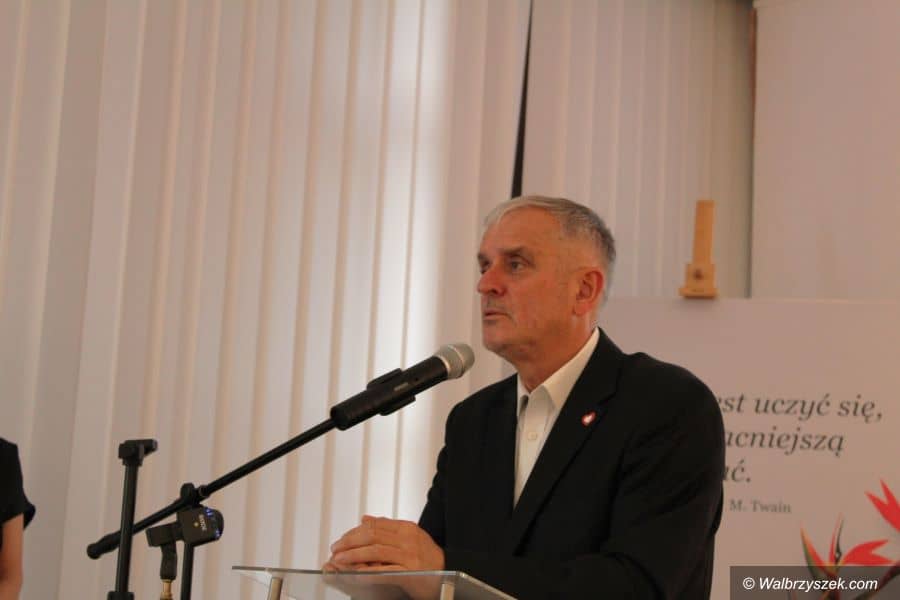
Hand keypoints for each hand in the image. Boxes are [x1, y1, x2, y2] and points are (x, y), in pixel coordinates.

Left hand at [326, 515, 444, 571]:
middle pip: (371, 535)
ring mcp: (410, 554)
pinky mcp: (410, 571)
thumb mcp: (410, 537)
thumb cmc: (428, 557)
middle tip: (335, 548)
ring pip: (374, 550)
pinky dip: (367, 571)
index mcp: (406, 528)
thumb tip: (364, 519)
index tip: (341, 539)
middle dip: (349, 542)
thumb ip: (387, 527)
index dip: (354, 532)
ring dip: (353, 555)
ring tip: (339, 560)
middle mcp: (408, 538)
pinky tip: (355, 573)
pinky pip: (384, 570)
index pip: (374, 525)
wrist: (450, 573)